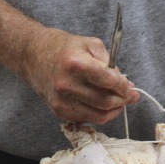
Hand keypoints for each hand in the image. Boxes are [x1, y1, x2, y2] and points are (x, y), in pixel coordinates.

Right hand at [19, 27, 139, 123]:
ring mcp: (61, 100)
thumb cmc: (64, 48)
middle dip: (122, 100)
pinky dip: (100, 114)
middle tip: (130, 96)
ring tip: (119, 102)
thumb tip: (125, 84)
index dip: (125, 87)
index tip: (131, 88)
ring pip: (98, 115)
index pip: (109, 81)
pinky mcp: (58, 111)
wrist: (32, 55)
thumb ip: (110, 64)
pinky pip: (87, 119)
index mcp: (76, 64)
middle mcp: (66, 84)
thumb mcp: (90, 45)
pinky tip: (104, 105)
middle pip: (105, 101)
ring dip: (114, 110)